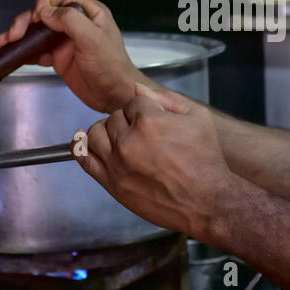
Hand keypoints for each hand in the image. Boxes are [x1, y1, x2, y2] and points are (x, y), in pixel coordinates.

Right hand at [0, 0, 142, 111]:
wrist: (115, 96)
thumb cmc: (111, 66)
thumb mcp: (92, 39)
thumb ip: (69, 21)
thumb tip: (45, 12)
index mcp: (90, 13)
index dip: (46, 1)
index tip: (37, 16)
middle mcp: (77, 23)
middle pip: (45, 12)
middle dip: (27, 20)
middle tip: (14, 34)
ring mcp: (67, 41)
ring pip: (38, 31)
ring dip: (21, 35)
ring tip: (6, 42)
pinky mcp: (60, 58)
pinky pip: (38, 50)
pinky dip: (26, 52)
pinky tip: (18, 57)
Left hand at [76, 83, 235, 239]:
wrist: (206, 200)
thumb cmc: (206, 160)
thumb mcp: (198, 118)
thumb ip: (166, 99)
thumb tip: (137, 90)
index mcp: (149, 121)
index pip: (133, 102)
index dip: (145, 109)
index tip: (154, 120)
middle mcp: (129, 141)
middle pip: (114, 117)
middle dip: (127, 121)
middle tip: (143, 133)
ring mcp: (117, 163)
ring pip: (95, 134)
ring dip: (106, 131)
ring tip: (119, 138)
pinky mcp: (112, 183)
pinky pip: (85, 159)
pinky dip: (82, 147)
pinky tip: (88, 144)